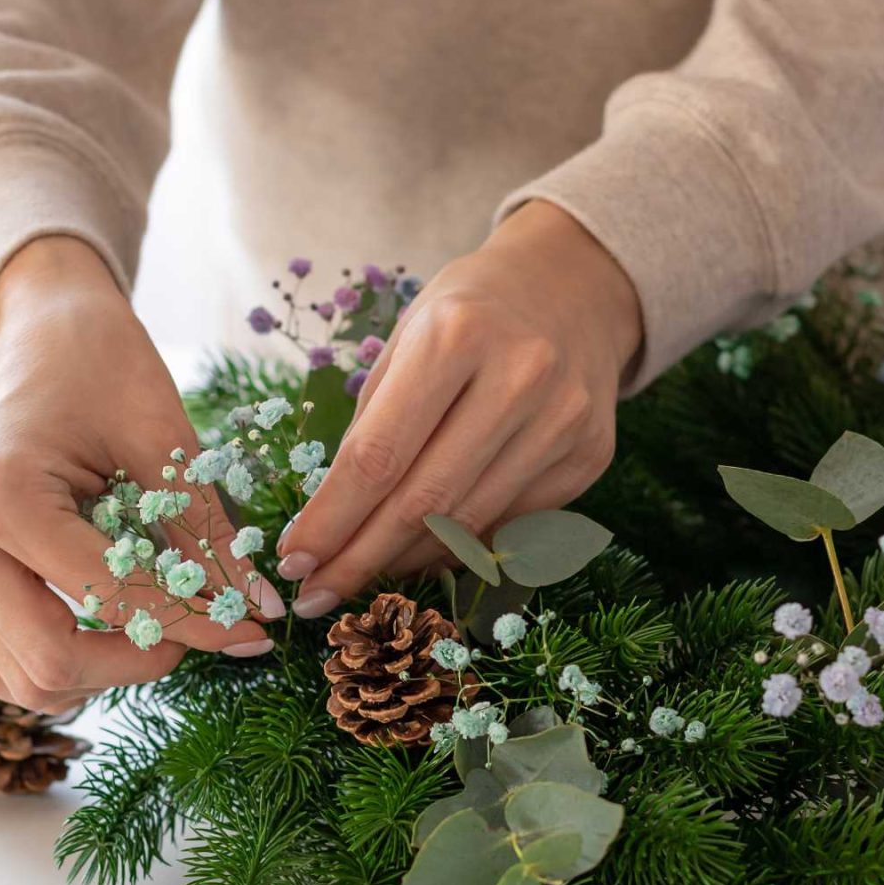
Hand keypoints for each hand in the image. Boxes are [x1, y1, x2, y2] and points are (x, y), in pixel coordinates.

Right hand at [0, 237, 283, 712]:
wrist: (41, 326)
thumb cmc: (97, 359)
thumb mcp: (159, 438)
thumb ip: (203, 531)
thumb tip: (257, 607)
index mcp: (6, 498)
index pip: (112, 596)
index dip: (195, 622)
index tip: (253, 631)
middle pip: (48, 663)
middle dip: (138, 661)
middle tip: (200, 631)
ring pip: (23, 675)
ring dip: (101, 669)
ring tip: (161, 626)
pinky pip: (9, 655)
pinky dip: (67, 655)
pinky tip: (117, 620)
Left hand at [279, 201, 641, 614]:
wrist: (575, 288)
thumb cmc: (470, 312)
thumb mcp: (407, 338)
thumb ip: (373, 424)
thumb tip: (335, 522)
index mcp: (456, 335)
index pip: (379, 454)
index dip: (332, 518)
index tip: (293, 560)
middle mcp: (520, 378)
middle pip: (425, 502)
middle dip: (360, 559)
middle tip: (316, 596)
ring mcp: (564, 422)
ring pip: (469, 524)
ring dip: (406, 561)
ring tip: (364, 573)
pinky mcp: (590, 457)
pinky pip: (510, 526)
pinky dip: (459, 546)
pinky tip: (423, 550)